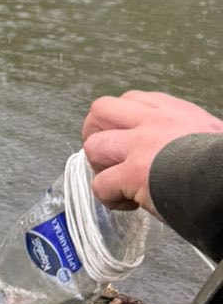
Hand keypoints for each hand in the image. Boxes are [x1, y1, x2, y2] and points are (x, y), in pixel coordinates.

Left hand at [82, 92, 222, 214]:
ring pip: (93, 146)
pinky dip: (108, 197)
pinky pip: (100, 185)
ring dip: (99, 167)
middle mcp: (153, 122)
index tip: (130, 141)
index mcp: (173, 111)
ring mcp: (140, 146)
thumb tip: (179, 150)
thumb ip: (185, 134)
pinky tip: (130, 204)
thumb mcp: (210, 133)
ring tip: (117, 182)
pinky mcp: (133, 174)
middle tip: (108, 157)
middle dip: (95, 133)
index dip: (121, 121)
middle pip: (101, 111)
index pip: (131, 100)